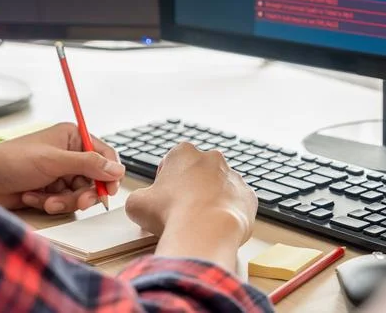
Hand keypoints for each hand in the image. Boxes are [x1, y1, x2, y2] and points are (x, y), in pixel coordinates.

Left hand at [0, 123, 124, 213]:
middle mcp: (68, 153)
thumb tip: (119, 170)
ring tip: (48, 201)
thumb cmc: (12, 162)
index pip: (104, 154)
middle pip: (94, 178)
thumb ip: (89, 165)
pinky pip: (63, 201)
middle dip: (84, 192)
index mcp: (72, 136)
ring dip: (64, 200)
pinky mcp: (48, 189)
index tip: (110, 190)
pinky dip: (50, 203)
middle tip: (80, 202)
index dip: (109, 173)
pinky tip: (32, 197)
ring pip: (79, 193)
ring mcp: (58, 172)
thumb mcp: (54, 162)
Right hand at [125, 143, 256, 269]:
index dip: (165, 182)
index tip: (163, 199)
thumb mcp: (136, 204)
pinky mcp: (249, 196)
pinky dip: (228, 213)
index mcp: (183, 153)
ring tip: (200, 222)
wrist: (205, 232)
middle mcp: (212, 158)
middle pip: (198, 173)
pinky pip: (236, 203)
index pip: (171, 163)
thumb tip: (142, 203)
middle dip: (190, 188)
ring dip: (211, 200)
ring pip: (219, 187)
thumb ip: (139, 197)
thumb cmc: (170, 214)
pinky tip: (217, 226)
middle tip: (181, 210)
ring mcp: (233, 176)